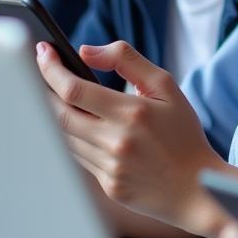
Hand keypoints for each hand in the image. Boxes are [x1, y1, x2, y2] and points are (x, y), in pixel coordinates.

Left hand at [36, 40, 224, 234]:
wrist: (197, 185)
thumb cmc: (183, 132)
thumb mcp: (166, 86)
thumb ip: (127, 60)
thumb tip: (86, 51)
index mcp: (133, 112)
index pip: (74, 89)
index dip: (51, 69)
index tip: (42, 51)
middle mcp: (117, 141)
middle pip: (58, 115)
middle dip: (43, 91)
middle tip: (40, 73)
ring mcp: (111, 167)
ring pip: (65, 138)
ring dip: (56, 116)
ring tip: (55, 97)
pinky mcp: (108, 185)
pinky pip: (78, 158)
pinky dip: (74, 139)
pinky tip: (80, 127)